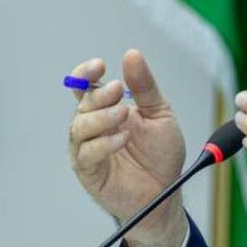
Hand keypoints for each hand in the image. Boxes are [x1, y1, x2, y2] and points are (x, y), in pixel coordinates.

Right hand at [66, 49, 187, 246]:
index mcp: (106, 108)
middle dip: (100, 94)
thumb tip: (131, 54)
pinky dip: (103, 144)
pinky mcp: (88, 171)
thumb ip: (145, 87)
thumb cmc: (161, 154)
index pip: (85, 85)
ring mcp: (88, 148)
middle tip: (120, 90)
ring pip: (79, 127)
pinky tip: (122, 138)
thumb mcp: (160, 114)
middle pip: (82, 103)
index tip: (100, 66)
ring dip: (101, 117)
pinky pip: (86, 153)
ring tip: (124, 115)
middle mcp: (93, 127)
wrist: (166, 192)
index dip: (85, 73)